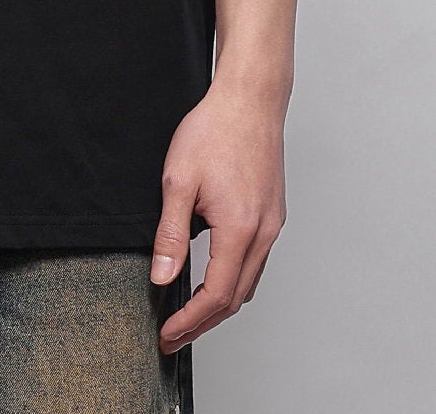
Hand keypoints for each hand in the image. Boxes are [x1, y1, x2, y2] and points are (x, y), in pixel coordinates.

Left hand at [151, 82, 287, 351]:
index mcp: (240, 230)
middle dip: (204, 323)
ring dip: (220, 304)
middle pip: (236, 298)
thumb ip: (170, 234)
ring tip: (190, 313)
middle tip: (174, 335)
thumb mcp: (178, 181)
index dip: (190, 322)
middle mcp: (263, 233)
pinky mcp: (273, 214)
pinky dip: (234, 279)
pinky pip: (256, 261)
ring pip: (249, 282)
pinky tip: (215, 276)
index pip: (216, 296)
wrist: (249, 100)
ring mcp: (272, 225)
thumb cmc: (215, 131)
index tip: (168, 335)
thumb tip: (162, 277)